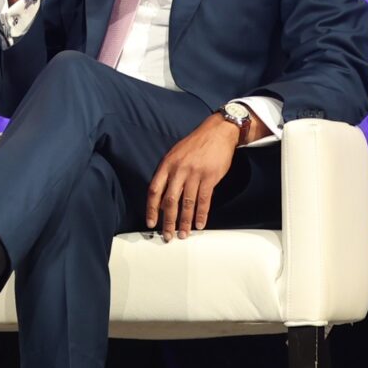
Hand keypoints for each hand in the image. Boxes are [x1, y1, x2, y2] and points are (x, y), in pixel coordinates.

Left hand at [147, 114, 243, 239]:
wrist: (217, 132)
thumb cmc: (195, 145)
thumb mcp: (175, 155)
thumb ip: (167, 175)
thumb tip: (161, 200)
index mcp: (166, 165)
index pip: (154, 190)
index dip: (151, 209)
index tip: (151, 222)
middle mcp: (179, 170)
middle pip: (170, 200)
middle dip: (168, 221)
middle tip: (168, 235)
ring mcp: (195, 174)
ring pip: (187, 203)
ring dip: (185, 221)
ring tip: (184, 234)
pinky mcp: (210, 177)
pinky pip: (204, 200)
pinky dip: (201, 214)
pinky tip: (200, 224)